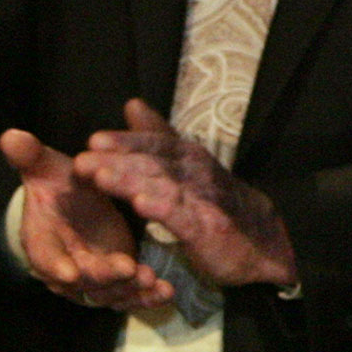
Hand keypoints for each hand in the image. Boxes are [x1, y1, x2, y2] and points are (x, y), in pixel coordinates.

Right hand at [2, 127, 171, 312]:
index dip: (55, 265)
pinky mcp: (116, 283)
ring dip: (129, 289)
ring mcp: (92, 278)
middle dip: (103, 276)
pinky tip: (167, 291)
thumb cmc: (61, 187)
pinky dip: (148, 297)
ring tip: (152, 280)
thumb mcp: (49, 170)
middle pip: (81, 278)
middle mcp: (66, 264)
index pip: (44, 255)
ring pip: (108, 292)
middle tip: (127, 268)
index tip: (71, 272)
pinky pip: (130, 296)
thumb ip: (33, 157)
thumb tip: (9, 136)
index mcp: (43, 239)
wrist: (75, 207)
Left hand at [71, 102, 298, 292]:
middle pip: (158, 163)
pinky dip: (165, 209)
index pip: (161, 145)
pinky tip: (141, 204)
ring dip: (132, 181)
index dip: (129, 141)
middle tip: (85, 158)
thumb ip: (161, 138)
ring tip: (100, 178)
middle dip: (120, 160)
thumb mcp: (190, 169)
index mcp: (194, 161)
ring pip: (166, 187)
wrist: (266, 246)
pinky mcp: (212, 231)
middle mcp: (202, 176)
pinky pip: (186, 218)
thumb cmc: (221, 207)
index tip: (95, 141)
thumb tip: (133, 104)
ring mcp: (208, 203)